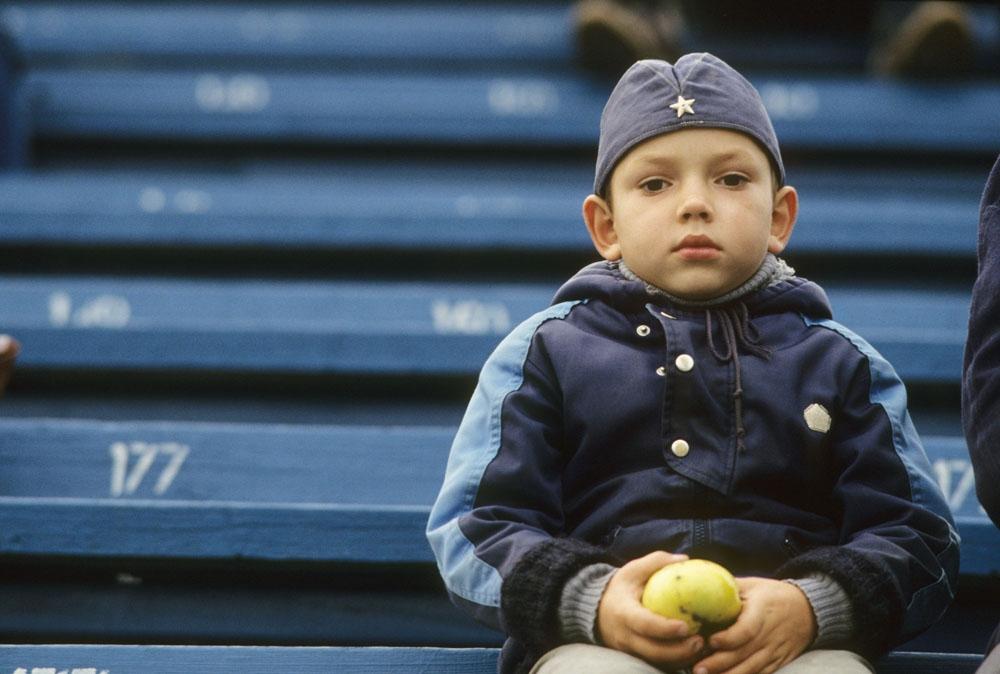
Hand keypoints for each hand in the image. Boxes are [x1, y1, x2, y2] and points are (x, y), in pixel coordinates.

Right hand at [597, 551, 703, 667]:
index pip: (645, 625)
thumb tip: (685, 559)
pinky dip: (676, 662)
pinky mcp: (635, 658)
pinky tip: (693, 653)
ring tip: (702, 647)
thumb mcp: (632, 570)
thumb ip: (656, 562)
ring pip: (657, 662)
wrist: (596, 610)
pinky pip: (657, 665)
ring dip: (682, 659)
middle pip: (654, 652)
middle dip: (680, 651)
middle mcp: (625, 636)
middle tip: (701, 640)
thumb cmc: (620, 587)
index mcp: (624, 613)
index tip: (686, 626)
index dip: (665, 629)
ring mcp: (629, 651)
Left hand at [692, 577, 815, 673]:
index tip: (710, 641)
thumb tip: (699, 583)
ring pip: (751, 668)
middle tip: (697, 668)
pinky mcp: (777, 662)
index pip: (747, 629)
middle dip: (719, 663)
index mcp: (762, 611)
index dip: (728, 638)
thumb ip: (729, 587)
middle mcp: (769, 634)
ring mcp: (774, 651)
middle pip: (744, 653)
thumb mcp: (752, 585)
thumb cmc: (772, 595)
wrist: (807, 610)